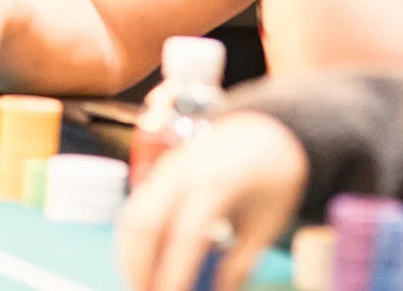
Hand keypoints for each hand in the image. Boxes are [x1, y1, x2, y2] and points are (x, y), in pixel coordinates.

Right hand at [117, 113, 308, 290]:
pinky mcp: (160, 170)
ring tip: (140, 283)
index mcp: (214, 183)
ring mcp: (166, 168)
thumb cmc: (274, 176)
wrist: (268, 126)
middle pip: (143, 223)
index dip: (172, 274)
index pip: (183, 236)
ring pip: (131, 214)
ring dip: (129, 254)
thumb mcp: (266, 224)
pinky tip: (143, 261)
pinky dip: (134, 238)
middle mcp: (181, 172)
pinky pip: (136, 206)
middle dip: (137, 267)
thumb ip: (239, 264)